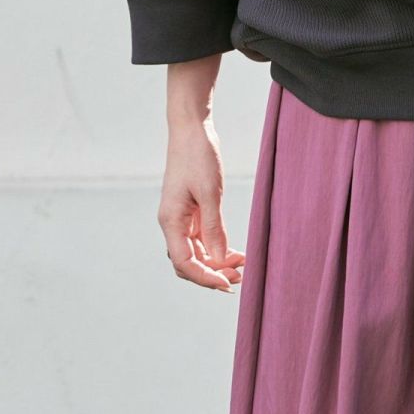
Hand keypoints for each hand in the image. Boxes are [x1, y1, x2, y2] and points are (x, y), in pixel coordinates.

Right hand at [158, 58, 243, 291]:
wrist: (192, 130)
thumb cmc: (198, 156)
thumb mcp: (210, 194)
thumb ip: (214, 228)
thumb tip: (218, 259)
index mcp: (171, 220)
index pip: (184, 262)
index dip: (205, 277)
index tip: (228, 284)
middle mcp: (173, 224)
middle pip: (189, 263)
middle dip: (212, 274)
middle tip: (240, 277)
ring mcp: (182, 219)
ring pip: (198, 254)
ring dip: (218, 264)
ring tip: (243, 267)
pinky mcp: (192, 213)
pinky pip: (203, 241)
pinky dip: (219, 250)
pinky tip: (237, 254)